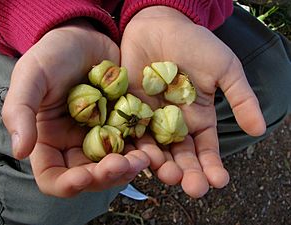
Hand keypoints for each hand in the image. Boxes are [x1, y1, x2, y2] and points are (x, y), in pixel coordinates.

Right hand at [2, 19, 149, 196]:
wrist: (87, 38)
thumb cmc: (55, 54)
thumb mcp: (32, 75)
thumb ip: (20, 110)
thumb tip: (19, 150)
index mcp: (50, 140)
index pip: (53, 176)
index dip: (67, 184)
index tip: (84, 176)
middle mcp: (75, 144)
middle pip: (90, 176)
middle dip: (106, 176)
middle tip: (124, 164)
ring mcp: (102, 136)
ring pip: (115, 166)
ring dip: (129, 168)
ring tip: (143, 157)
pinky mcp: (122, 126)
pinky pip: (133, 146)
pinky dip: (142, 151)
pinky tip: (151, 148)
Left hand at [121, 6, 265, 197]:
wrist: (159, 26)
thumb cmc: (195, 45)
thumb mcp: (224, 69)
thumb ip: (240, 98)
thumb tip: (259, 129)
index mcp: (198, 119)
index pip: (206, 149)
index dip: (213, 165)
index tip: (219, 181)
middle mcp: (174, 125)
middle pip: (180, 156)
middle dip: (187, 172)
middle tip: (192, 187)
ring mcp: (150, 119)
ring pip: (156, 149)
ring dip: (162, 165)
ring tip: (169, 175)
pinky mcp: (129, 111)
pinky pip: (130, 133)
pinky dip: (135, 146)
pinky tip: (140, 158)